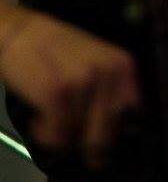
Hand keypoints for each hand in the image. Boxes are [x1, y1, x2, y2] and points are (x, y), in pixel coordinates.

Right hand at [0, 0, 139, 163]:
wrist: (20, 32)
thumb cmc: (57, 49)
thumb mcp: (96, 61)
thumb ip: (112, 90)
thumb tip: (122, 132)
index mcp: (123, 65)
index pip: (134, 116)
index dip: (119, 137)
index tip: (108, 147)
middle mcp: (109, 72)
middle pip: (108, 135)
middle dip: (92, 149)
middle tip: (79, 148)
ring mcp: (84, 82)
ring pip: (79, 138)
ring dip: (63, 137)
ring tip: (52, 118)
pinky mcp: (57, 94)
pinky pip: (58, 136)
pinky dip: (46, 135)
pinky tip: (39, 120)